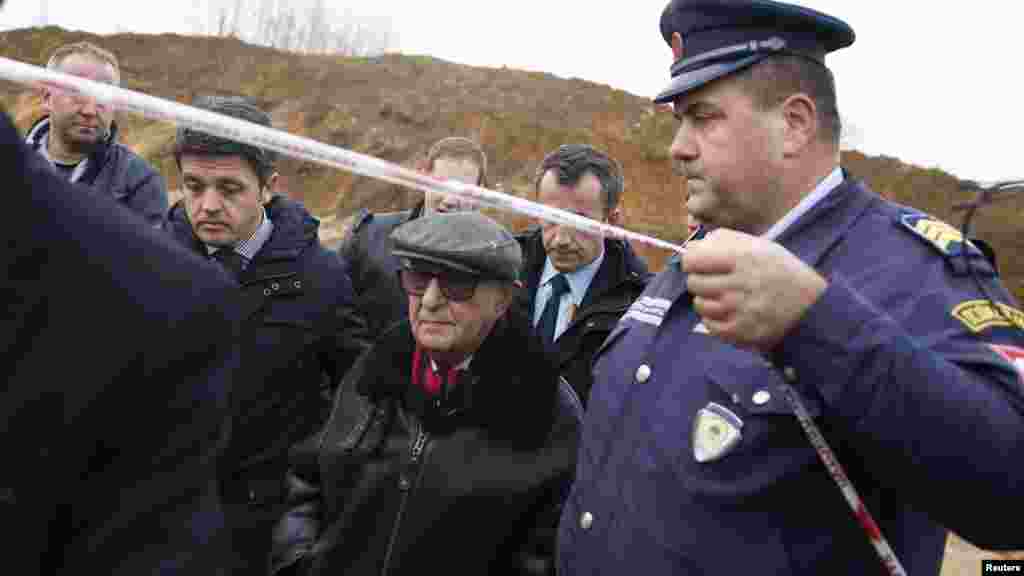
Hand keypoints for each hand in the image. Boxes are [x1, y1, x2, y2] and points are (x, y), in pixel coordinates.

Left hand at [681, 228, 826, 352]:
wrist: (810, 308)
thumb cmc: (781, 273)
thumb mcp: (760, 246)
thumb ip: (724, 241)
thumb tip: (691, 247)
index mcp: (743, 258)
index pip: (693, 260)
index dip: (692, 261)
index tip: (698, 263)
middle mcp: (739, 283)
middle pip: (693, 283)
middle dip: (701, 280)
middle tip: (717, 281)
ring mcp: (739, 310)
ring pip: (699, 304)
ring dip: (708, 300)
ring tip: (727, 297)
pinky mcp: (740, 332)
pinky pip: (709, 324)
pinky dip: (714, 318)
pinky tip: (730, 312)